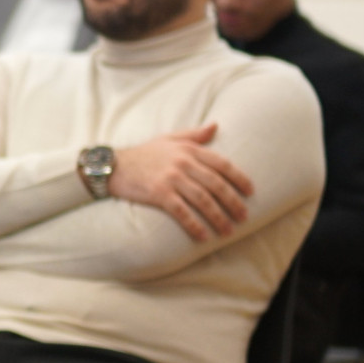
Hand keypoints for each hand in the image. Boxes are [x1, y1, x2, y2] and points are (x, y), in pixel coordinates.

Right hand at [104, 123, 254, 240]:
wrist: (113, 166)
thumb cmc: (143, 154)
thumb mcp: (168, 139)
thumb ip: (194, 134)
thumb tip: (215, 125)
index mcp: (188, 150)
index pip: (221, 164)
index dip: (239, 178)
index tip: (250, 191)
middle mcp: (183, 163)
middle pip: (216, 184)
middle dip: (233, 202)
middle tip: (244, 216)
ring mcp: (171, 179)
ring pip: (203, 200)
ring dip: (218, 217)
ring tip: (228, 230)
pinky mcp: (159, 194)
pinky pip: (182, 212)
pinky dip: (195, 225)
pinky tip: (204, 236)